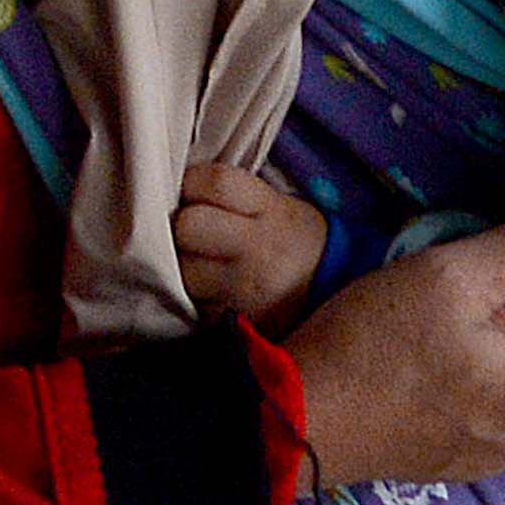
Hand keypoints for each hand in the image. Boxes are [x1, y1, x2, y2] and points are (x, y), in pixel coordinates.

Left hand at [174, 158, 330, 330]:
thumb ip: (233, 192)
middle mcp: (258, 250)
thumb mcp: (279, 205)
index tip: (195, 191)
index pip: (214, 182)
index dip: (194, 182)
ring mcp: (242, 291)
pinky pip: (188, 304)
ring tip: (201, 263)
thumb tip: (179, 182)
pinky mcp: (228, 323)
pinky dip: (192, 296)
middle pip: (188, 225)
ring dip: (182, 266)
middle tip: (192, 230)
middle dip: (182, 226)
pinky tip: (209, 289)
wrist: (325, 295)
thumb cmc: (292, 240)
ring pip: (180, 270)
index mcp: (272, 211)